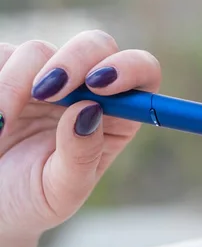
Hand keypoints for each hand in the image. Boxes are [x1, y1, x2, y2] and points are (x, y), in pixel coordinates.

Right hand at [0, 30, 161, 235]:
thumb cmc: (32, 200)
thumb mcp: (62, 190)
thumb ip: (80, 155)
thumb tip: (89, 110)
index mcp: (116, 116)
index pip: (143, 74)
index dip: (129, 68)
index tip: (100, 83)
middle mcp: (85, 89)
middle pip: (96, 46)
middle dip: (72, 62)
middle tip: (45, 93)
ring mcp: (44, 75)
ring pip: (37, 51)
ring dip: (14, 86)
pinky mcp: (5, 69)